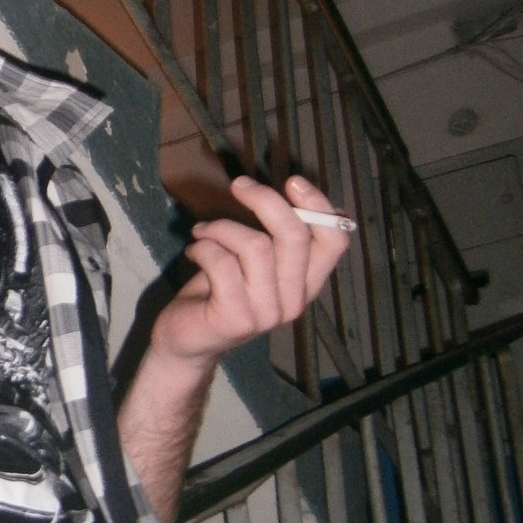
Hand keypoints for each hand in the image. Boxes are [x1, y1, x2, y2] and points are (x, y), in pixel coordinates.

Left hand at [150, 173, 350, 371]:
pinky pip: (222, 263)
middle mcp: (294, 300)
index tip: (293, 182)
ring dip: (221, 227)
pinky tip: (194, 251)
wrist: (188, 341)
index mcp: (307, 283)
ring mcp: (267, 313)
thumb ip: (276, 235)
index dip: (319, 206)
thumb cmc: (220, 291)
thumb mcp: (255, 261)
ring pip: (255, 245)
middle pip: (295, 236)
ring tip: (203, 231)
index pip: (334, 241)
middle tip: (239, 185)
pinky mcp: (236, 318)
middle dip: (265, 200)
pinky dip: (203, 247)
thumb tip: (296, 189)